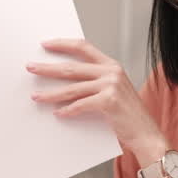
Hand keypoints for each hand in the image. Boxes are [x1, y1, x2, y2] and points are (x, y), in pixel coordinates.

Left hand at [27, 39, 167, 162]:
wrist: (146, 134)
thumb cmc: (127, 115)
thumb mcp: (112, 92)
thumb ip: (93, 83)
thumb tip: (63, 83)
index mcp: (111, 65)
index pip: (83, 47)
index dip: (63, 44)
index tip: (45, 45)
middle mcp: (112, 71)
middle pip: (71, 67)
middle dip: (48, 68)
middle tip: (31, 68)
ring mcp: (111, 85)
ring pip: (72, 88)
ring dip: (51, 93)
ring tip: (36, 96)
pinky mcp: (109, 101)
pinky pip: (80, 105)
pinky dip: (67, 110)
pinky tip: (57, 114)